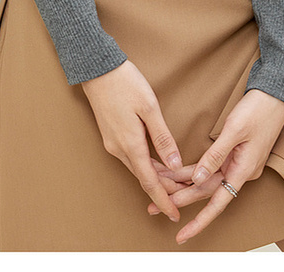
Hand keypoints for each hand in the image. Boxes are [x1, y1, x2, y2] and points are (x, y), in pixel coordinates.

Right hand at [81, 59, 183, 222]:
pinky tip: (157, 162)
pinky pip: (131, 158)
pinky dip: (146, 164)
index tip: (175, 214)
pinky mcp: (111, 135)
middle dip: (165, 188)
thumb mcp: (149, 107)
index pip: (150, 182)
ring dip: (156, 176)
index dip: (164, 199)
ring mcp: (112, 143)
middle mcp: (118, 149)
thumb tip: (174, 164)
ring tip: (176, 180)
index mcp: (130, 145)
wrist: (97, 68)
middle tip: (186, 193)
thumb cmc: (125, 83)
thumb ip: (162, 137)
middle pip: (145, 177)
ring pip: (138, 168)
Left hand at [147, 88, 283, 243]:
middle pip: (205, 192)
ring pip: (205, 179)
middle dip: (179, 199)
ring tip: (159, 186)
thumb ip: (216, 155)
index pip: (217, 204)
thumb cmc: (259, 111)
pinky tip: (177, 172)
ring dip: (183, 183)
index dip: (198, 221)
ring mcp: (237, 163)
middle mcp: (240, 171)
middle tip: (153, 207)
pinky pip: (210, 167)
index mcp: (243, 170)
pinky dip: (193, 170)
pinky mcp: (234, 154)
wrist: (275, 96)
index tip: (182, 235)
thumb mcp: (235, 130)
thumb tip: (197, 179)